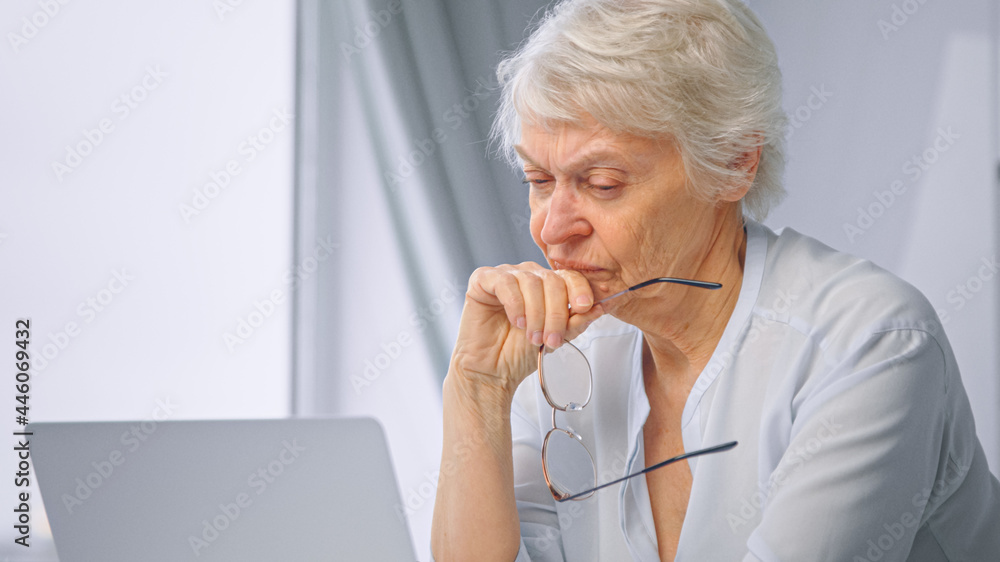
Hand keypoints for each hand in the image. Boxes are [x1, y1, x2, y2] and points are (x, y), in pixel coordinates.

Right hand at [448, 262, 605, 402]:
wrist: (492, 370)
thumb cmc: (520, 352)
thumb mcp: (557, 337)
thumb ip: (576, 321)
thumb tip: (600, 308)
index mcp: (547, 285)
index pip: (569, 276)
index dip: (579, 290)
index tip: (585, 307)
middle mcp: (528, 276)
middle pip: (552, 280)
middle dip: (556, 313)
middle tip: (552, 339)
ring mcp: (506, 275)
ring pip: (531, 282)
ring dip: (536, 313)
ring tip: (532, 336)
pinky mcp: (483, 280)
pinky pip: (505, 282)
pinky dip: (515, 304)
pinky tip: (516, 321)